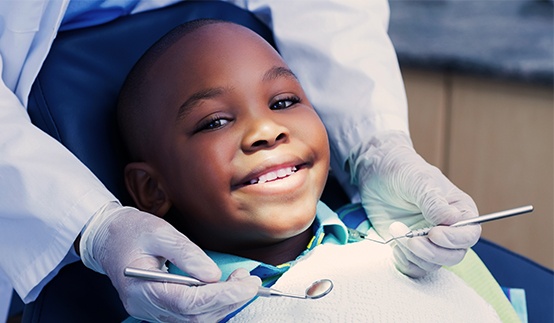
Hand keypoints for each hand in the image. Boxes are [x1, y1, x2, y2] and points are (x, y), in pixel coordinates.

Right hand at [80, 203, 259, 321]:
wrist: (108, 238)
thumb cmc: (132, 232)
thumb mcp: (160, 232)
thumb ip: (186, 253)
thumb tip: (213, 274)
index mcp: (142, 288)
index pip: (189, 302)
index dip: (222, 296)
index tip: (247, 283)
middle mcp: (147, 307)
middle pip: (195, 317)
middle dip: (229, 301)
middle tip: (250, 280)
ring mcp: (152, 311)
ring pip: (195, 320)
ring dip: (224, 304)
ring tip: (241, 281)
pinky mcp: (160, 308)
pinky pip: (190, 315)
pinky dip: (213, 305)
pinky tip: (226, 289)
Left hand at [349, 131, 480, 276]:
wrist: (377, 173)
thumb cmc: (403, 171)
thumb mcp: (419, 181)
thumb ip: (434, 202)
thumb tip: (451, 220)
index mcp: (459, 211)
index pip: (469, 235)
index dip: (454, 239)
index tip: (434, 233)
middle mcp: (448, 230)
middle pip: (454, 255)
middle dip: (431, 251)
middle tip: (410, 239)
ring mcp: (429, 242)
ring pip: (433, 264)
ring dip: (413, 254)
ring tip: (397, 230)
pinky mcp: (411, 250)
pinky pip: (414, 268)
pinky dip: (404, 261)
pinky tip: (395, 245)